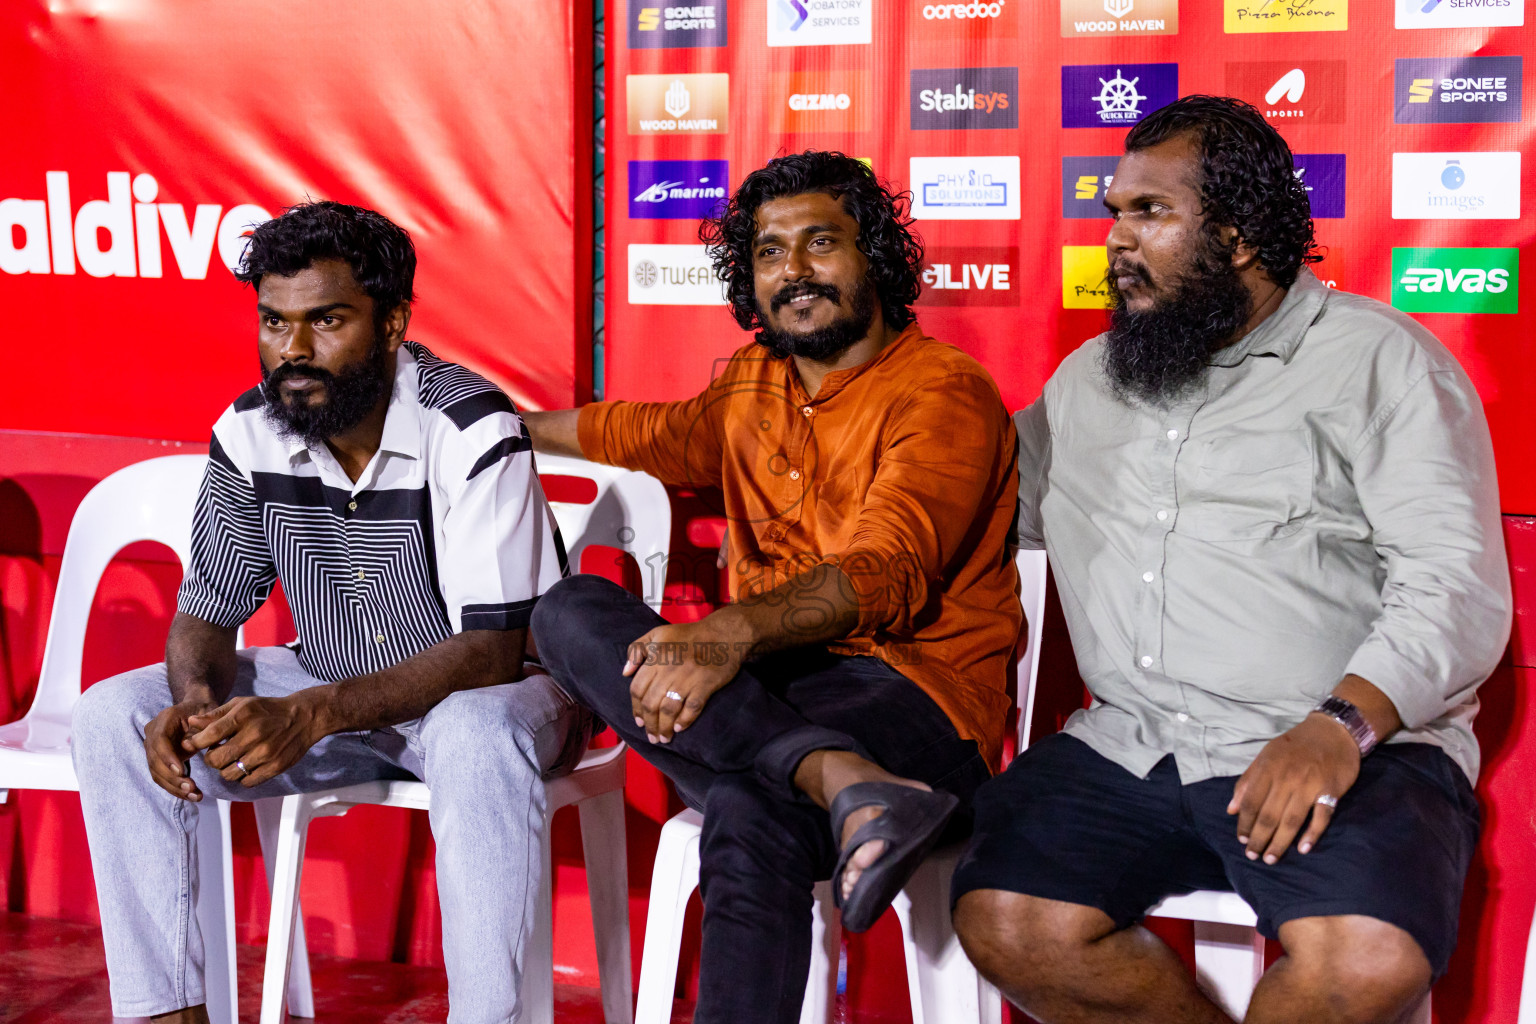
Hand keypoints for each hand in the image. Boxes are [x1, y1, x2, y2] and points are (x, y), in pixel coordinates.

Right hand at [144, 699, 217, 801]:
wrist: (197, 708)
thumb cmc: (205, 709)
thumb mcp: (209, 713)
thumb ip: (202, 727)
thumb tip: (190, 745)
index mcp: (164, 719)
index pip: (159, 741)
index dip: (168, 757)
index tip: (181, 771)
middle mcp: (153, 733)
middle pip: (155, 761)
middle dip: (172, 778)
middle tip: (191, 789)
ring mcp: (153, 747)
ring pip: (157, 773)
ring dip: (174, 787)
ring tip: (195, 796)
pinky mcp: (158, 760)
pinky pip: (162, 777)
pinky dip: (175, 788)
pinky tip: (191, 796)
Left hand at [184, 692, 325, 787]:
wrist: (304, 717)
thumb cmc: (268, 710)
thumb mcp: (242, 704)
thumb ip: (216, 715)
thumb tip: (191, 723)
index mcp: (243, 716)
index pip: (210, 735)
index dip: (197, 743)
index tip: (194, 744)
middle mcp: (254, 734)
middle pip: (216, 760)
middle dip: (211, 758)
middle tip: (217, 753)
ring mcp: (266, 753)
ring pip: (229, 774)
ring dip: (226, 770)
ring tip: (233, 760)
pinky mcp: (275, 767)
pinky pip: (247, 782)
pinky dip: (243, 777)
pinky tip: (247, 766)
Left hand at [624, 614, 748, 743]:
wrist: (724, 633)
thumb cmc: (688, 635)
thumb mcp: (657, 634)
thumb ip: (636, 650)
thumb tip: (625, 673)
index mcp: (656, 657)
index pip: (637, 689)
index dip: (636, 708)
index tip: (638, 721)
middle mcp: (669, 669)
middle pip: (651, 703)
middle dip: (649, 724)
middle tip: (651, 736)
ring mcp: (688, 678)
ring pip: (669, 709)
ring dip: (664, 727)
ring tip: (664, 738)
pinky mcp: (705, 685)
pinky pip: (692, 708)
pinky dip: (684, 721)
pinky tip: (679, 728)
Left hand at [1228, 713, 1360, 863]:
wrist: (1332, 731)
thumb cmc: (1295, 746)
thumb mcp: (1266, 756)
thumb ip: (1247, 781)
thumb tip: (1231, 809)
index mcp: (1267, 769)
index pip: (1250, 802)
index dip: (1244, 823)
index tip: (1242, 840)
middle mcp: (1286, 778)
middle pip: (1268, 816)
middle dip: (1258, 839)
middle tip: (1253, 856)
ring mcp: (1309, 785)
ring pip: (1290, 820)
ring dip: (1279, 843)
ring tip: (1271, 859)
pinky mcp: (1330, 791)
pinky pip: (1320, 817)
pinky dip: (1311, 835)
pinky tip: (1302, 848)